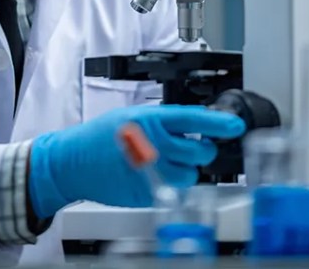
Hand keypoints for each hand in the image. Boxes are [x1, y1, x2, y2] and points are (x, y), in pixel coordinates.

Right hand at [28, 105, 245, 218]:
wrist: (73, 163)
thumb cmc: (99, 137)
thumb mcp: (131, 116)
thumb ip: (162, 120)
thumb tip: (195, 124)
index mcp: (148, 121)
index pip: (194, 120)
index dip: (219, 123)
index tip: (235, 125)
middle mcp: (153, 145)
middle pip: (200, 151)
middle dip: (202, 149)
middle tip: (193, 147)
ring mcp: (151, 172)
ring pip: (192, 174)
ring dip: (187, 169)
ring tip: (170, 162)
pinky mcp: (148, 193)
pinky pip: (175, 190)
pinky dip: (172, 184)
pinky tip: (158, 175)